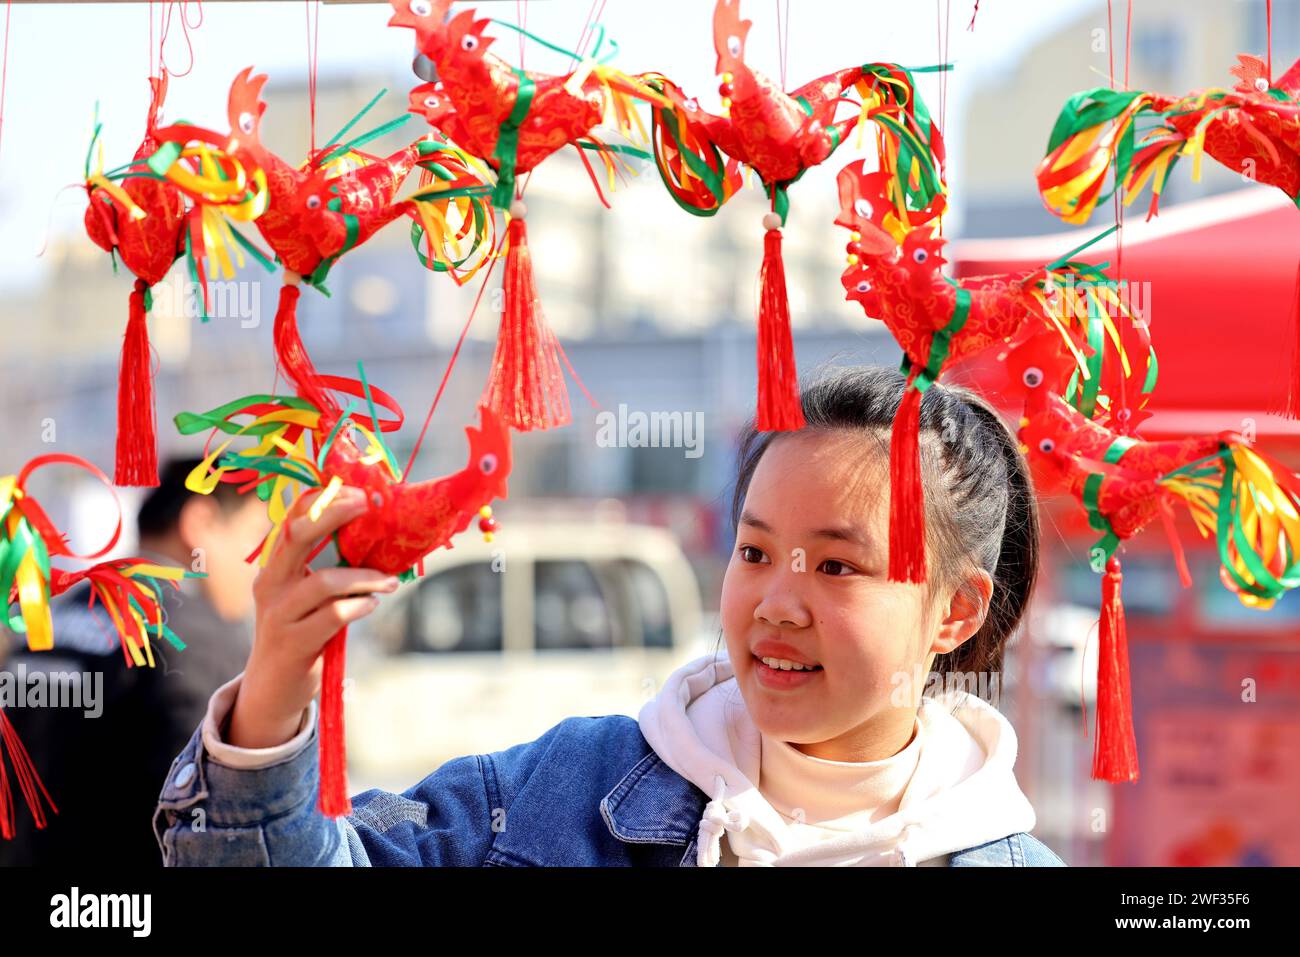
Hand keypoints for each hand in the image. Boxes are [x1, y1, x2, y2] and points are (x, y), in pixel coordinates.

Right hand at [227, 485, 398, 748]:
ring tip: (390, 582)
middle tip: (369, 507)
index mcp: (274, 566)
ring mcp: (278, 614)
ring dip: (365, 578)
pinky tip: (371, 606)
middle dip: (334, 515)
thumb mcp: (306, 596)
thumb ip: (327, 568)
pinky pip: (332, 616)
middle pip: (297, 535)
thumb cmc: (300, 632)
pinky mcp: (293, 643)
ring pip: (324, 582)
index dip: (322, 499)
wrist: (272, 687)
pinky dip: (359, 607)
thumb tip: (376, 539)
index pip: (290, 519)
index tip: (358, 491)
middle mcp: (270, 583)